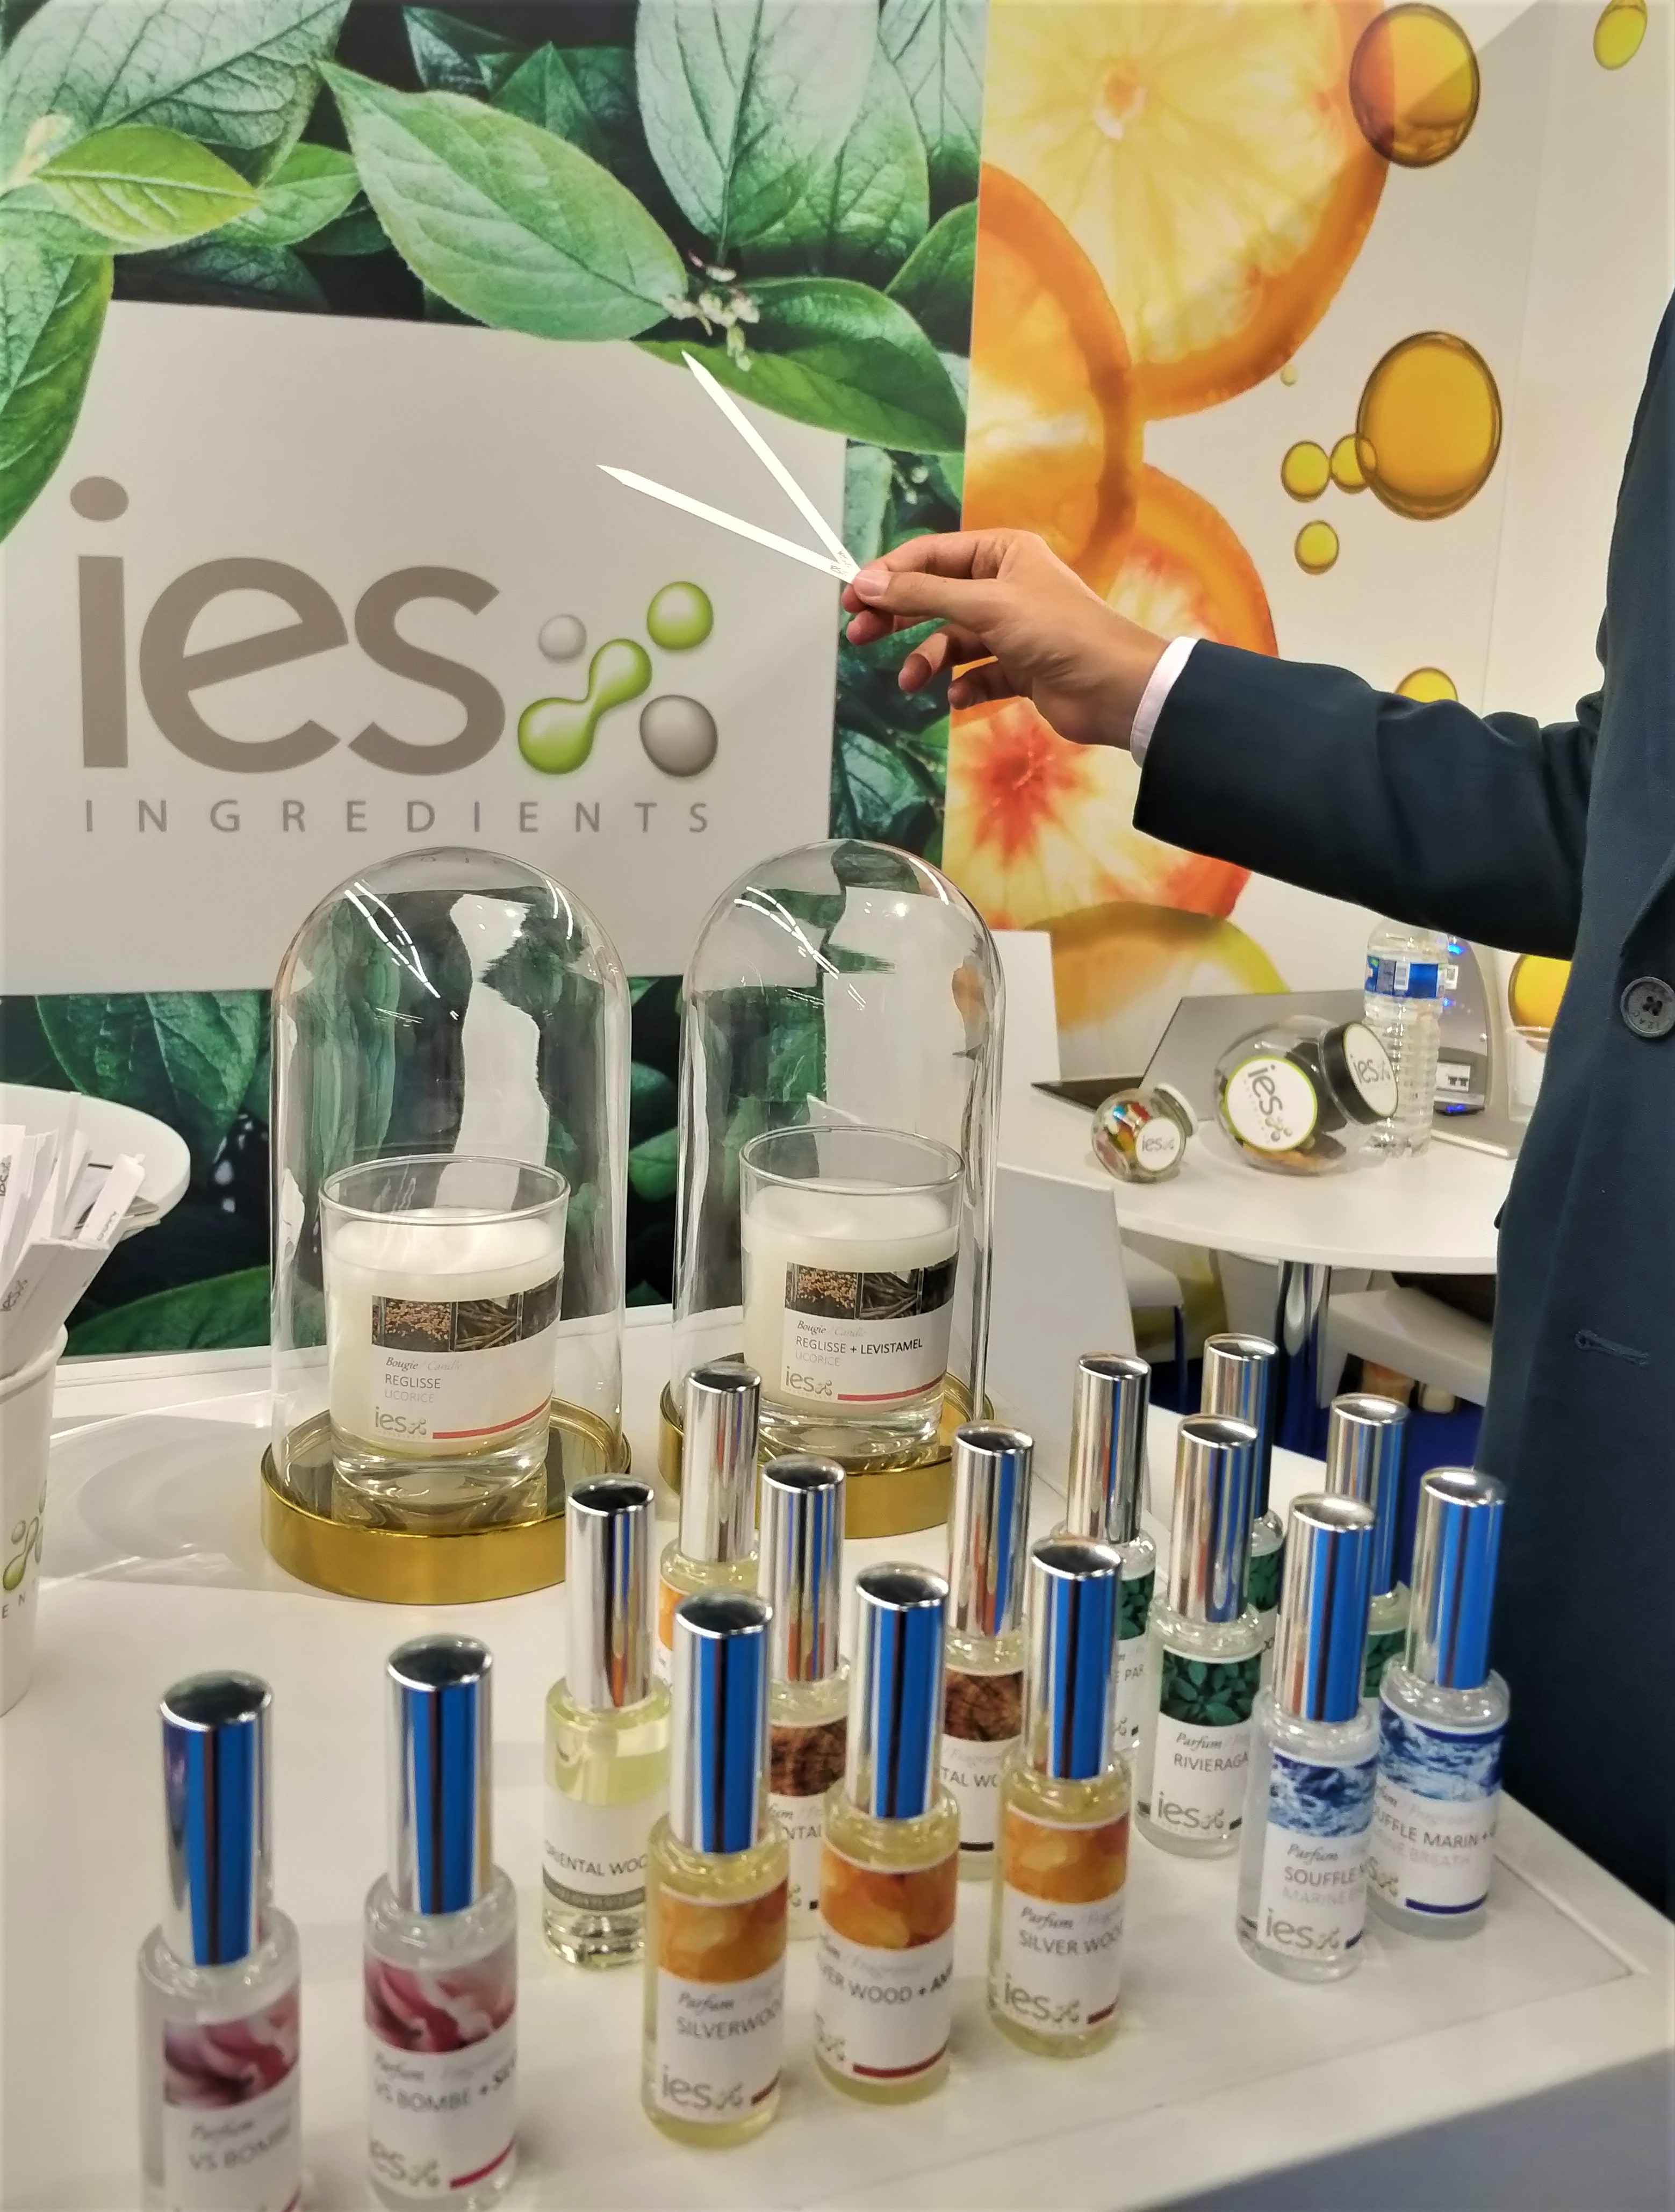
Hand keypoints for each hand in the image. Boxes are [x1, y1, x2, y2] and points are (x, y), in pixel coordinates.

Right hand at [841, 529, 1168, 748]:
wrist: (1116, 689)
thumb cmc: (1056, 631)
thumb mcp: (985, 604)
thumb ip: (924, 594)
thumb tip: (867, 582)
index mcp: (1001, 553)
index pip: (931, 555)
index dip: (889, 573)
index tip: (852, 598)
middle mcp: (1005, 585)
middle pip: (935, 596)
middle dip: (898, 616)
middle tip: (858, 636)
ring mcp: (1012, 628)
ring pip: (952, 639)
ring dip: (927, 659)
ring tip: (911, 681)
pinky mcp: (1019, 669)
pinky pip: (976, 673)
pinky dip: (962, 684)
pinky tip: (957, 696)